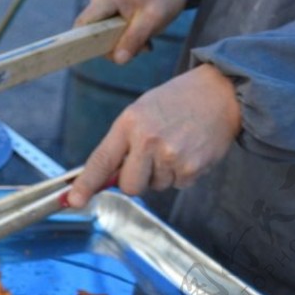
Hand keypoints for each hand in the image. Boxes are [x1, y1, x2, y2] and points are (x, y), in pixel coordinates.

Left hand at [66, 63, 240, 207]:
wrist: (221, 93)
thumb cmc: (178, 102)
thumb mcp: (143, 111)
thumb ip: (124, 143)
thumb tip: (106, 178)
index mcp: (130, 122)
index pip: (101, 160)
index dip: (85, 184)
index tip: (72, 201)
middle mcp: (148, 139)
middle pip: (129, 186)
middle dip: (137, 180)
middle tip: (153, 157)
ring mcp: (170, 155)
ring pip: (155, 187)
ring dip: (163, 174)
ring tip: (176, 145)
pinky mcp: (191, 168)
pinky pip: (178, 185)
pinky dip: (183, 174)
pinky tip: (190, 150)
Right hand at [75, 0, 189, 64]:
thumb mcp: (153, 19)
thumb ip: (134, 39)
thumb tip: (118, 60)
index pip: (82, 24)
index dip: (85, 43)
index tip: (105, 55)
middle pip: (94, 31)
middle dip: (116, 46)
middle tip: (141, 48)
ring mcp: (104, 0)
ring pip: (105, 31)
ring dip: (125, 42)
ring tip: (147, 41)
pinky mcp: (112, 5)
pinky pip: (112, 26)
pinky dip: (127, 34)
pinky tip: (144, 35)